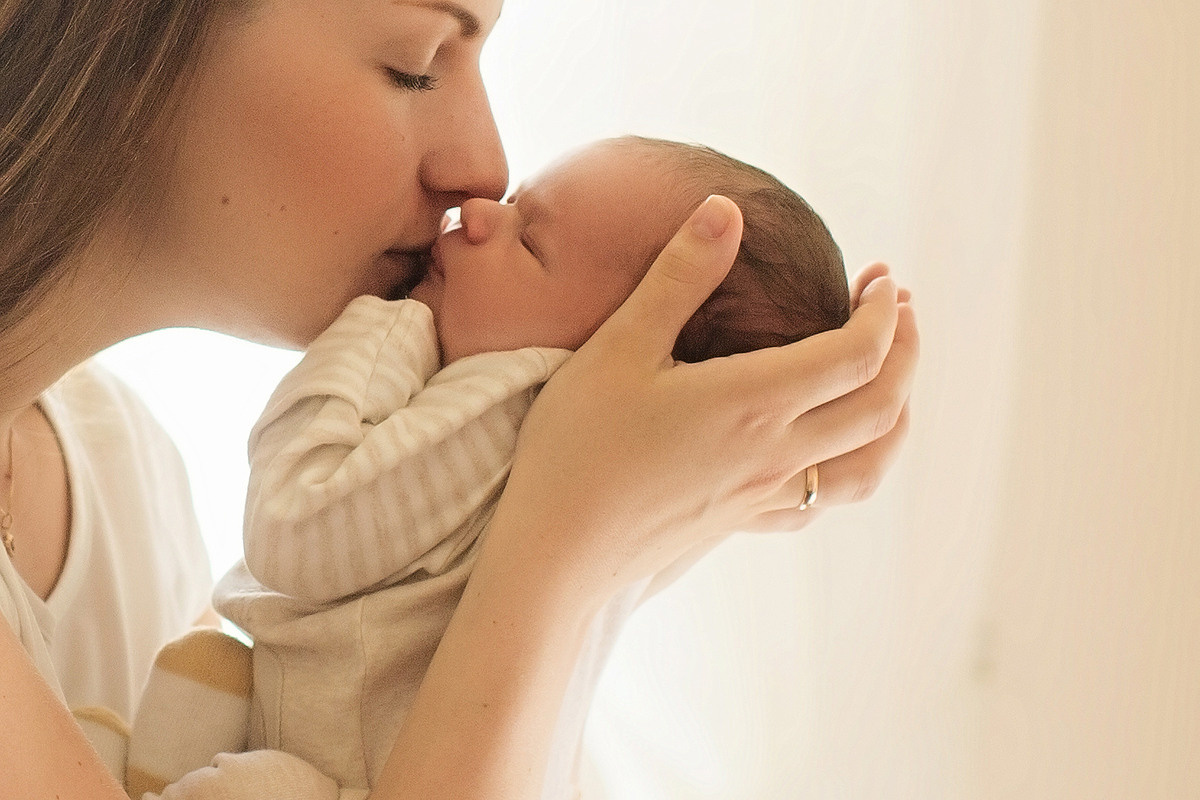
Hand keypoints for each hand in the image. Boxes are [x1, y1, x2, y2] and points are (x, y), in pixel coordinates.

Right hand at [492, 196, 917, 600]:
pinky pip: (821, 501)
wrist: (556, 549)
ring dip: (896, 416)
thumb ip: (678, 276)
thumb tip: (726, 211)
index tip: (881, 278)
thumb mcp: (620, 346)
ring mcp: (763, 494)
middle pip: (882, 408)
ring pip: (868, 465)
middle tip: (898, 309)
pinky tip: (829, 452)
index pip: (859, 356)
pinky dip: (850, 468)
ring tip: (890, 379)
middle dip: (906, 352)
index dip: (883, 313)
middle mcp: (775, 453)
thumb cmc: (578, 444)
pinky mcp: (742, 520)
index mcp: (754, 402)